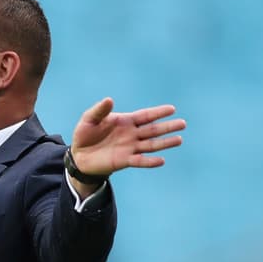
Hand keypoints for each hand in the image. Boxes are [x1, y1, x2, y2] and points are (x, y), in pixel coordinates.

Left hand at [70, 97, 184, 176]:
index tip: (172, 109)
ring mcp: (130, 148)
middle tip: (183, 124)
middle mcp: (132, 134)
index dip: (158, 112)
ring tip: (179, 140)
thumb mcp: (89, 119)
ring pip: (151, 145)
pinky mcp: (124, 160)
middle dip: (167, 127)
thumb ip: (99, 110)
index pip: (145, 116)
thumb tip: (110, 99)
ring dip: (165, 143)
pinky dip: (149, 161)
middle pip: (153, 130)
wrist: (79, 155)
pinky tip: (161, 160)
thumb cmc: (85, 134)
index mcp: (126, 121)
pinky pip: (140, 161)